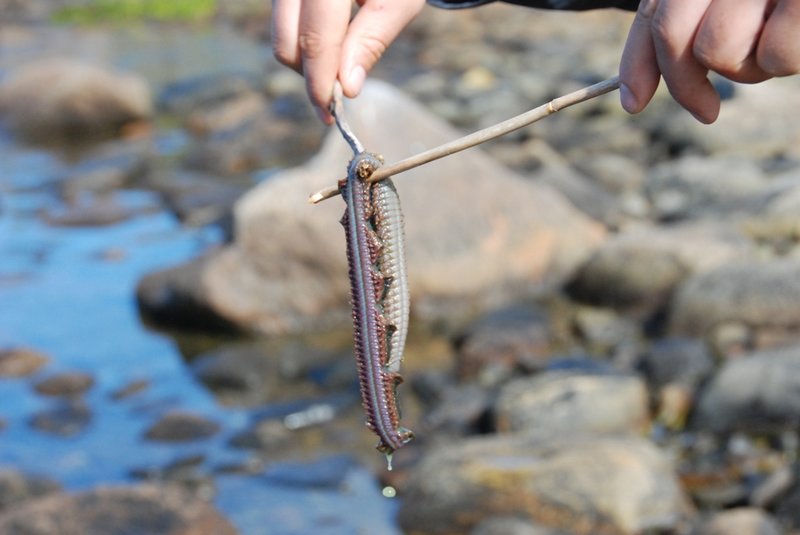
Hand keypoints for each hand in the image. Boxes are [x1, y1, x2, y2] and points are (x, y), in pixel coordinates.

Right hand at [272, 0, 425, 123]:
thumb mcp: (399, 2)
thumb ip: (371, 41)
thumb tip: (346, 88)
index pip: (316, 37)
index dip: (320, 81)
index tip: (329, 114)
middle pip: (286, 41)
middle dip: (312, 74)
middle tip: (341, 88)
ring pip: (279, 35)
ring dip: (307, 60)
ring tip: (342, 56)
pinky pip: (282, 22)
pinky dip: (304, 40)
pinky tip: (331, 39)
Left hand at [619, 0, 799, 122]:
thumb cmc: (786, 2)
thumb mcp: (737, 6)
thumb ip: (684, 32)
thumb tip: (633, 100)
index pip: (655, 15)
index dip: (638, 63)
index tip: (634, 103)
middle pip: (675, 36)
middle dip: (685, 84)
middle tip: (704, 111)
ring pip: (721, 51)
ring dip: (751, 66)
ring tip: (781, 35)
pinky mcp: (799, 2)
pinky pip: (775, 53)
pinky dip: (789, 55)